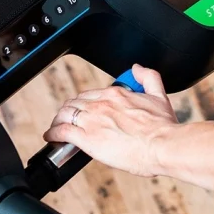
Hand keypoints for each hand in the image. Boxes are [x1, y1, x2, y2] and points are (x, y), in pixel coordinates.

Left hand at [43, 64, 177, 176]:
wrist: (162, 146)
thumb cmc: (162, 127)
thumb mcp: (159, 95)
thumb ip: (148, 76)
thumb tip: (137, 68)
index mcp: (117, 94)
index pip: (90, 94)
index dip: (83, 101)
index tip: (84, 109)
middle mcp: (101, 104)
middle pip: (74, 103)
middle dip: (68, 110)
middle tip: (67, 118)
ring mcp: (92, 120)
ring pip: (64, 114)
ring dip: (58, 120)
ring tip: (56, 127)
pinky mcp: (86, 138)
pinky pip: (62, 131)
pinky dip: (53, 133)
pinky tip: (52, 137)